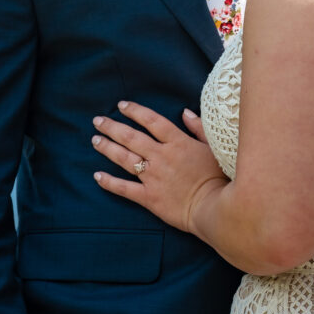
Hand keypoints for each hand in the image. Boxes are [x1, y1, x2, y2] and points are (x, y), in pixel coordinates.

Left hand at [92, 102, 227, 233]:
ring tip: (95, 140)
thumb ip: (198, 128)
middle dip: (112, 127)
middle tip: (97, 120)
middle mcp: (161, 156)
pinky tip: (97, 176)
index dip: (135, 111)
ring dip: (107, 148)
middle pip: (131, 137)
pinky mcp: (149, 197)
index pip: (151, 121)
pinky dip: (109, 182)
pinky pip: (124, 188)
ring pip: (124, 158)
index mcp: (177, 142)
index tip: (121, 105)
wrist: (214, 208)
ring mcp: (153, 177)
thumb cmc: (218, 177)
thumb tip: (185, 112)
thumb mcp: (213, 147)